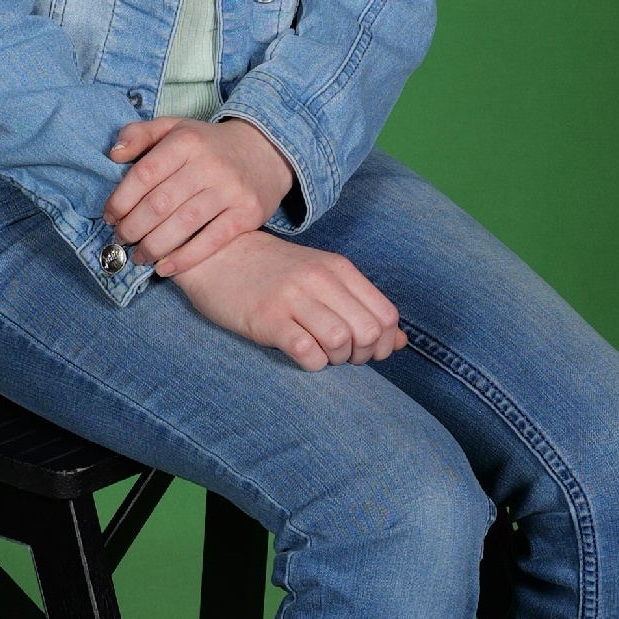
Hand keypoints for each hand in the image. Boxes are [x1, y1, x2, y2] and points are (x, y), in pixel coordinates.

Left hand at [104, 114, 294, 279]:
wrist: (266, 151)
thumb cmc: (209, 145)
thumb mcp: (175, 127)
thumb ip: (140, 134)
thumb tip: (114, 153)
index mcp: (187, 141)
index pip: (143, 175)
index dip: (120, 200)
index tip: (109, 216)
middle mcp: (210, 164)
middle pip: (159, 204)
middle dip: (132, 227)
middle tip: (121, 238)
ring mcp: (231, 190)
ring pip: (183, 225)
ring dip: (153, 246)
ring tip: (138, 255)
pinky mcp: (248, 214)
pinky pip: (212, 241)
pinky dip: (185, 259)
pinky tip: (164, 268)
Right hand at [167, 231, 406, 370]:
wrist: (217, 255)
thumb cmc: (273, 272)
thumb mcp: (322, 278)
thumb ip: (361, 306)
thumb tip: (401, 343)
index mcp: (339, 269)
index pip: (386, 315)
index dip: (384, 343)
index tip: (364, 350)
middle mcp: (320, 279)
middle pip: (368, 332)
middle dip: (362, 355)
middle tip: (342, 355)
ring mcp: (292, 298)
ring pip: (341, 342)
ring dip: (336, 360)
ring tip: (320, 353)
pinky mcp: (267, 319)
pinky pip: (306, 352)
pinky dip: (312, 363)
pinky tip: (301, 355)